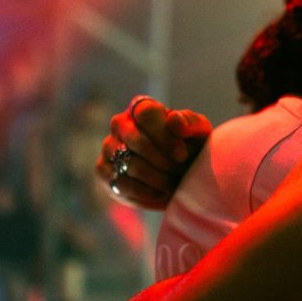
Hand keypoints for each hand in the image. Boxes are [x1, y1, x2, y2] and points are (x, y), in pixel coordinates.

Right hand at [96, 96, 212, 209]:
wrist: (179, 175)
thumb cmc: (190, 148)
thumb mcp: (199, 133)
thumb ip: (190, 123)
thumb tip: (173, 121)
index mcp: (142, 107)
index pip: (146, 114)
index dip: (165, 136)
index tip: (182, 155)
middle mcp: (120, 123)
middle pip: (137, 141)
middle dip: (163, 161)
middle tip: (179, 172)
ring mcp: (108, 146)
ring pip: (130, 165)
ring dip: (157, 179)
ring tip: (172, 183)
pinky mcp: (102, 170)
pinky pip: (121, 184)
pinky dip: (145, 192)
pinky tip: (159, 192)